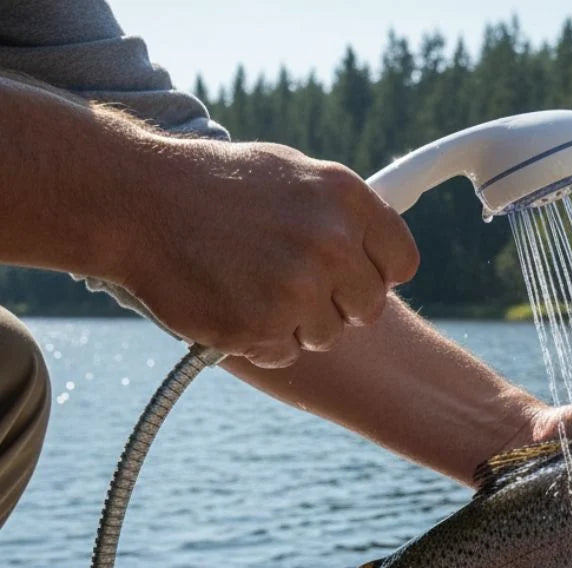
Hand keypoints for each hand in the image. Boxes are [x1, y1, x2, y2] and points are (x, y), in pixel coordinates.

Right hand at [120, 138, 418, 366]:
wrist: (134, 201)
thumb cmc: (212, 185)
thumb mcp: (289, 174)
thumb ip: (341, 214)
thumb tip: (379, 250)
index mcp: (345, 200)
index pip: (401, 262)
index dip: (378, 273)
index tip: (354, 276)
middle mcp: (329, 244)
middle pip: (368, 308)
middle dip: (338, 304)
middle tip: (294, 284)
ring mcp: (296, 289)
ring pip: (328, 335)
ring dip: (296, 323)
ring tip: (252, 285)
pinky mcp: (262, 327)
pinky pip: (284, 353)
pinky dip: (260, 339)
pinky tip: (231, 302)